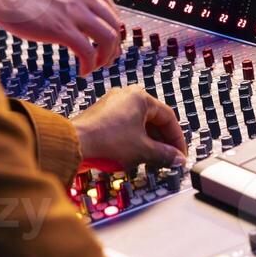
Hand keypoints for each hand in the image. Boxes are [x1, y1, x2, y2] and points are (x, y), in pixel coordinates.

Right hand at [0, 0, 122, 74]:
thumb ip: (76, 0)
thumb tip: (86, 22)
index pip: (113, 12)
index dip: (114, 33)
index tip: (108, 46)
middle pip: (115, 26)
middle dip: (113, 48)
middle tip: (106, 60)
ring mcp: (74, 11)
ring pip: (108, 39)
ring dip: (105, 58)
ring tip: (94, 67)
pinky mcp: (61, 28)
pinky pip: (88, 51)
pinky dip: (89, 65)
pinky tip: (82, 71)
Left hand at [72, 87, 186, 171]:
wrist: (74, 144)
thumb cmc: (107, 142)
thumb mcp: (143, 150)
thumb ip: (165, 154)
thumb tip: (178, 159)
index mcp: (140, 97)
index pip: (168, 117)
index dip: (177, 138)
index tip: (180, 154)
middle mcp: (126, 96)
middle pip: (153, 119)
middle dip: (162, 141)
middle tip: (169, 159)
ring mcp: (112, 104)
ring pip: (139, 124)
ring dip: (149, 142)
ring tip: (154, 160)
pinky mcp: (102, 115)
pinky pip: (125, 126)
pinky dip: (134, 139)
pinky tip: (135, 155)